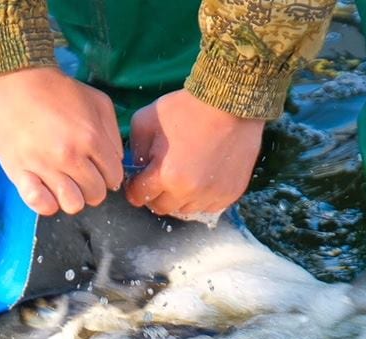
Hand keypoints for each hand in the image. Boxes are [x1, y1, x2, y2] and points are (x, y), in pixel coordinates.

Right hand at [0, 67, 124, 216]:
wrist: (14, 81)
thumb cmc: (57, 90)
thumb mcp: (97, 102)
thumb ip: (113, 134)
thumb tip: (115, 161)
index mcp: (91, 138)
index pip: (114, 177)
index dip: (108, 174)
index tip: (97, 168)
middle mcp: (70, 156)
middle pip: (95, 195)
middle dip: (92, 186)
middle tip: (80, 174)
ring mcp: (44, 167)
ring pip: (72, 204)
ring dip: (71, 197)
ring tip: (63, 183)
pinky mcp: (20, 173)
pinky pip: (41, 205)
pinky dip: (46, 202)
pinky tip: (45, 189)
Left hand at [125, 90, 264, 218]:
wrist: (231, 102)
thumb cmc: (186, 108)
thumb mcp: (145, 121)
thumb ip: (134, 150)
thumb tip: (135, 169)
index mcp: (165, 175)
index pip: (138, 197)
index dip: (135, 187)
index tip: (140, 179)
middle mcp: (188, 192)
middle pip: (161, 207)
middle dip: (157, 193)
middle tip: (162, 175)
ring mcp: (211, 195)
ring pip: (185, 209)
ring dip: (180, 197)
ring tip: (184, 174)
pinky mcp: (229, 194)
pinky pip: (208, 206)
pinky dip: (202, 196)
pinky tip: (203, 177)